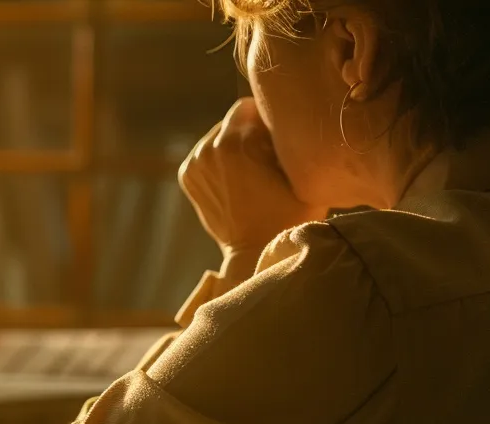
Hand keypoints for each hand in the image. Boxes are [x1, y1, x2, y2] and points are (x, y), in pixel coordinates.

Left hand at [178, 98, 326, 256]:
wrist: (255, 252)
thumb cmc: (290, 214)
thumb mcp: (301, 170)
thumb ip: (288, 137)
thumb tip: (284, 114)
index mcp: (235, 142)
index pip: (253, 105)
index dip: (270, 116)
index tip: (282, 135)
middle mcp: (209, 147)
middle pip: (235, 118)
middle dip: (252, 128)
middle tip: (270, 152)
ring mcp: (195, 162)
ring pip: (220, 133)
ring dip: (236, 142)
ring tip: (255, 168)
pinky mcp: (188, 174)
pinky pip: (208, 150)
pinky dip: (222, 157)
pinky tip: (239, 176)